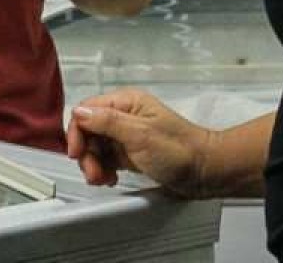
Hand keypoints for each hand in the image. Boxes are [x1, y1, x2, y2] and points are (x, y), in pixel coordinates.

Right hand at [65, 89, 215, 196]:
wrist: (205, 172)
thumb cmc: (180, 150)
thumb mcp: (140, 135)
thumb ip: (108, 122)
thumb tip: (80, 111)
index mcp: (126, 103)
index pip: (87, 111)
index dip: (78, 132)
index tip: (78, 153)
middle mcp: (124, 116)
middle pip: (89, 131)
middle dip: (87, 153)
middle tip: (93, 173)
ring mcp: (127, 135)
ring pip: (96, 147)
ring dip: (94, 164)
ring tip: (103, 179)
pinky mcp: (131, 153)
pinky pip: (107, 159)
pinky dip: (104, 169)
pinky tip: (109, 178)